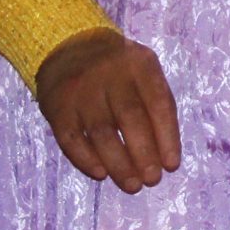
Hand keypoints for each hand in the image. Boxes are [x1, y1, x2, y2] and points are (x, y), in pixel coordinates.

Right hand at [35, 27, 181, 192]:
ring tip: (132, 185)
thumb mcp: (143, 69)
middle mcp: (109, 74)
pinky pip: (72, 138)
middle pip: (129, 118)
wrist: (67, 45)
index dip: (167, 136)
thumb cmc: (118, 67)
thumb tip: (166, 152)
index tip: (171, 165)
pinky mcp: (57, 107)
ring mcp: (81, 91)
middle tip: (152, 180)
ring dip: (118, 163)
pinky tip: (101, 174)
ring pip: (101, 132)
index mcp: (139, 65)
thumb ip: (157, 102)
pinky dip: (85, 160)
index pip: (158, 102)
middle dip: (144, 153)